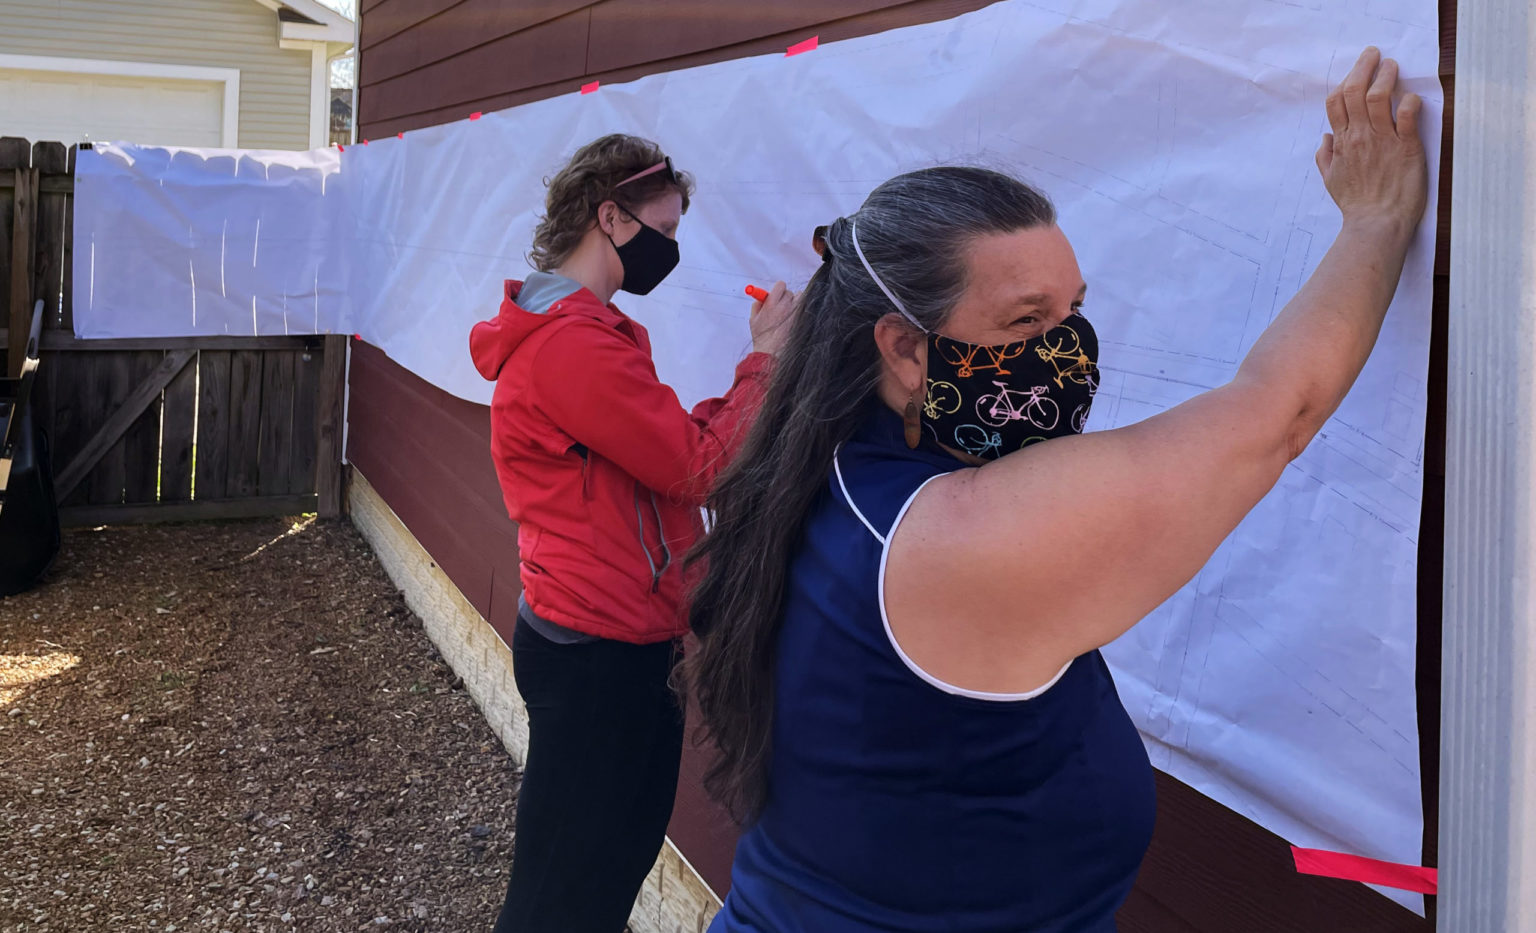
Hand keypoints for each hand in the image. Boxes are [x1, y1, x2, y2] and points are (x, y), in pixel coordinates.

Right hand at [749, 281, 795, 356]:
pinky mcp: (802, 320)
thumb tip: (762, 298)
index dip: (778, 289)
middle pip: (790, 292)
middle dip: (785, 297)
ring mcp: (795, 313)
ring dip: (795, 302)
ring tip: (789, 312)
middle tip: (781, 305)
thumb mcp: (753, 319)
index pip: (781, 285)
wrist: (772, 351)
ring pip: (800, 298)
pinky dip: (800, 311)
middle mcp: (785, 306)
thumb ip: (757, 305)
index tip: (777, 294)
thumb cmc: (762, 337)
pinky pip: (804, 308)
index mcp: (772, 304)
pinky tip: (793, 319)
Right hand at [1317, 47, 1427, 234]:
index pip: (1336, 102)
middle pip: (1355, 91)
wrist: (1376, 224)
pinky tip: (1411, 98)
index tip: (1356, 71)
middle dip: (1364, 67)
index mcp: (1342, 143)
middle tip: (1374, 55)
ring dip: (1386, 77)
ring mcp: (1382, 140)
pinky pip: (1408, 117)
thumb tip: (1325, 139)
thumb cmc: (1356, 205)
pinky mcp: (1406, 147)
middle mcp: (1359, 137)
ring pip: (1379, 97)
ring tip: (1392, 66)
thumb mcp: (1331, 181)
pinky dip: (1410, 103)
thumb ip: (1325, 157)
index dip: (1345, 80)